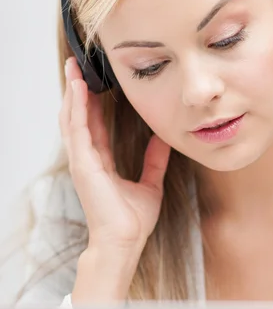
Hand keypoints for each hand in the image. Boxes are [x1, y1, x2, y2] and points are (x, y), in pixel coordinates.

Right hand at [59, 56, 170, 299]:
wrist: (125, 242)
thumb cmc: (133, 220)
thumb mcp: (150, 183)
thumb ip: (155, 160)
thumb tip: (164, 138)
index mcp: (101, 162)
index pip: (93, 125)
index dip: (92, 103)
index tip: (95, 82)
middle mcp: (87, 158)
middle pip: (79, 117)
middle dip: (78, 91)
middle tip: (78, 66)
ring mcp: (82, 160)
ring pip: (73, 118)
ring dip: (72, 92)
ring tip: (74, 68)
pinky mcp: (82, 163)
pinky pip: (77, 128)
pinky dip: (76, 106)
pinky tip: (78, 87)